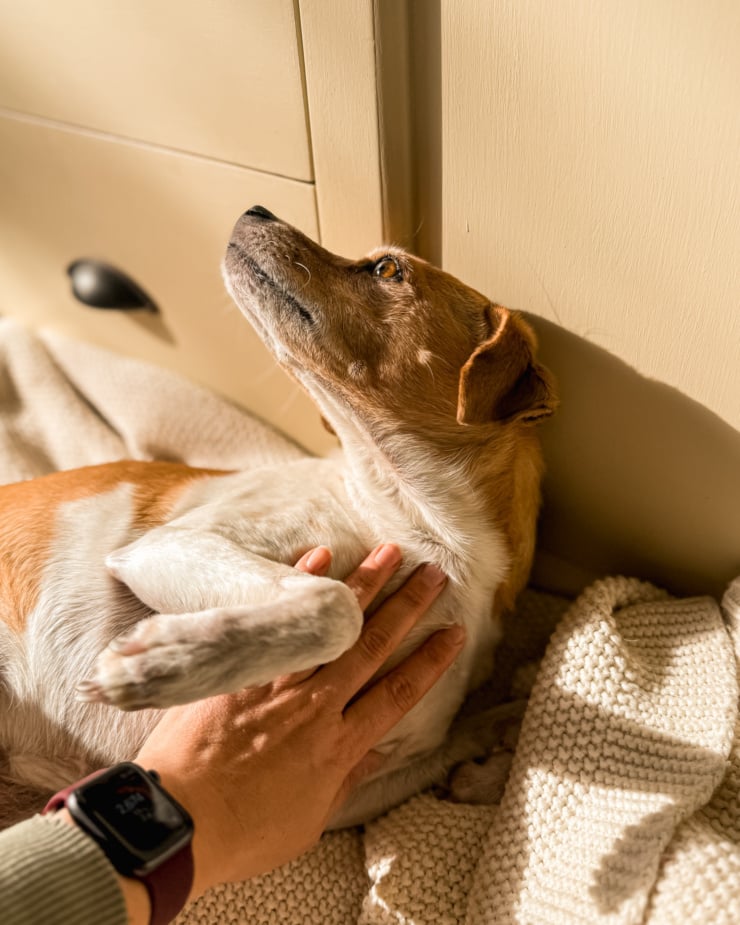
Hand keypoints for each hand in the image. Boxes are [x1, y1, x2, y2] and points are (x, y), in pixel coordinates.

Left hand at [134, 543, 464, 900]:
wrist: (177, 823)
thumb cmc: (243, 832)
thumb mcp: (309, 822)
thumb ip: (346, 782)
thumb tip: (378, 752)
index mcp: (339, 747)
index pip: (398, 694)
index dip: (430, 661)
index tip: (453, 632)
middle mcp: (317, 706)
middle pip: (373, 646)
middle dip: (408, 606)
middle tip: (433, 573)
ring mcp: (278, 682)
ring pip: (331, 626)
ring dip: (364, 585)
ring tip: (390, 553)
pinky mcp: (241, 670)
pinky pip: (275, 621)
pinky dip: (297, 588)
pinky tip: (320, 558)